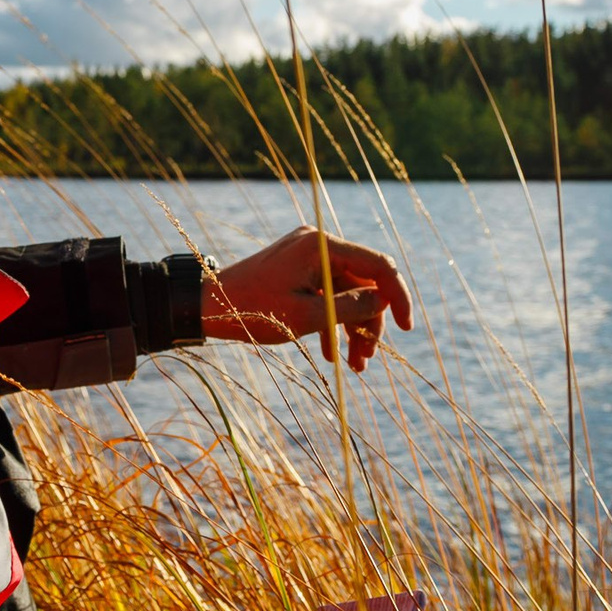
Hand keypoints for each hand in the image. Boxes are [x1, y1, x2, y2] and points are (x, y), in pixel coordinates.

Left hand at [203, 226, 412, 371]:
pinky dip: (332, 322)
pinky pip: (327, 295)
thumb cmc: (252, 311)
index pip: (378, 264)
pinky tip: (332, 354)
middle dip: (369, 322)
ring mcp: (306, 258)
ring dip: (352, 328)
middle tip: (367, 359)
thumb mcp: (307, 316)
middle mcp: (317, 245)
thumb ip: (350, 307)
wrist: (205, 307)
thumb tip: (384, 300)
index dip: (397, 295)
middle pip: (363, 283)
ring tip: (355, 366)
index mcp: (321, 246)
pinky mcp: (297, 272)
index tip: (406, 327)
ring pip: (346, 293)